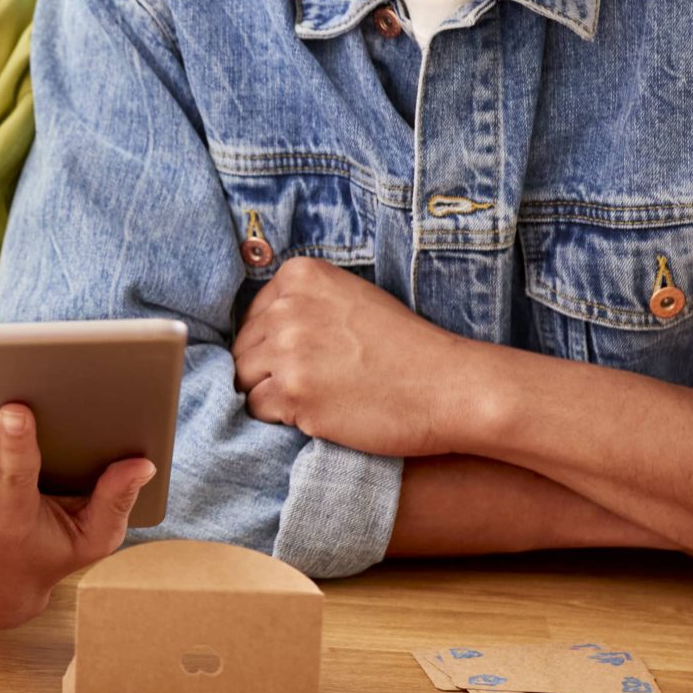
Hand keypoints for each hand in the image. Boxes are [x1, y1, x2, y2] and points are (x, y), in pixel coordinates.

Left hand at [230, 258, 492, 457]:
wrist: (448, 386)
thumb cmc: (405, 346)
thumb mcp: (351, 298)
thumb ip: (302, 304)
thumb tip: (255, 331)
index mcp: (300, 275)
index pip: (253, 316)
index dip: (272, 343)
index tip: (306, 355)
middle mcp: (287, 308)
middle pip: (244, 348)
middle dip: (268, 370)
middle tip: (311, 384)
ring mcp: (288, 351)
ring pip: (244, 379)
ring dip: (272, 394)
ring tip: (314, 398)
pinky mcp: (294, 394)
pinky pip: (258, 409)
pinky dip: (281, 417)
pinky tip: (317, 413)